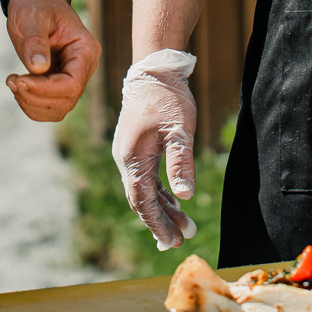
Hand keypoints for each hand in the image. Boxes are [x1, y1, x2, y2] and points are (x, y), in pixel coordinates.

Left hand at [4, 0, 99, 120]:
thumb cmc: (35, 2)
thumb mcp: (33, 17)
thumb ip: (36, 42)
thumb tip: (39, 68)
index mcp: (85, 49)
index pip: (73, 84)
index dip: (45, 89)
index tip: (19, 80)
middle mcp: (84, 66)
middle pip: (66, 100)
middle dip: (35, 96)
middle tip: (12, 79)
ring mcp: (72, 76)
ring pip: (58, 109)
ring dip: (31, 103)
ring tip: (12, 81)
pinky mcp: (58, 82)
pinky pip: (49, 105)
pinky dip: (30, 103)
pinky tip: (17, 85)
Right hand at [111, 48, 198, 250]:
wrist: (154, 71)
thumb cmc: (168, 99)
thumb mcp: (180, 129)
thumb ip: (181, 162)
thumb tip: (185, 196)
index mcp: (133, 158)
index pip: (143, 200)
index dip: (157, 223)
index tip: (172, 241)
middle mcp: (126, 160)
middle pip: (142, 200)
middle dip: (161, 221)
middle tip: (181, 240)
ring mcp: (130, 155)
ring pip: (145, 190)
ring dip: (163, 208)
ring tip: (184, 227)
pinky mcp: (137, 149)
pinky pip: (147, 178)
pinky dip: (160, 193)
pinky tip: (174, 203)